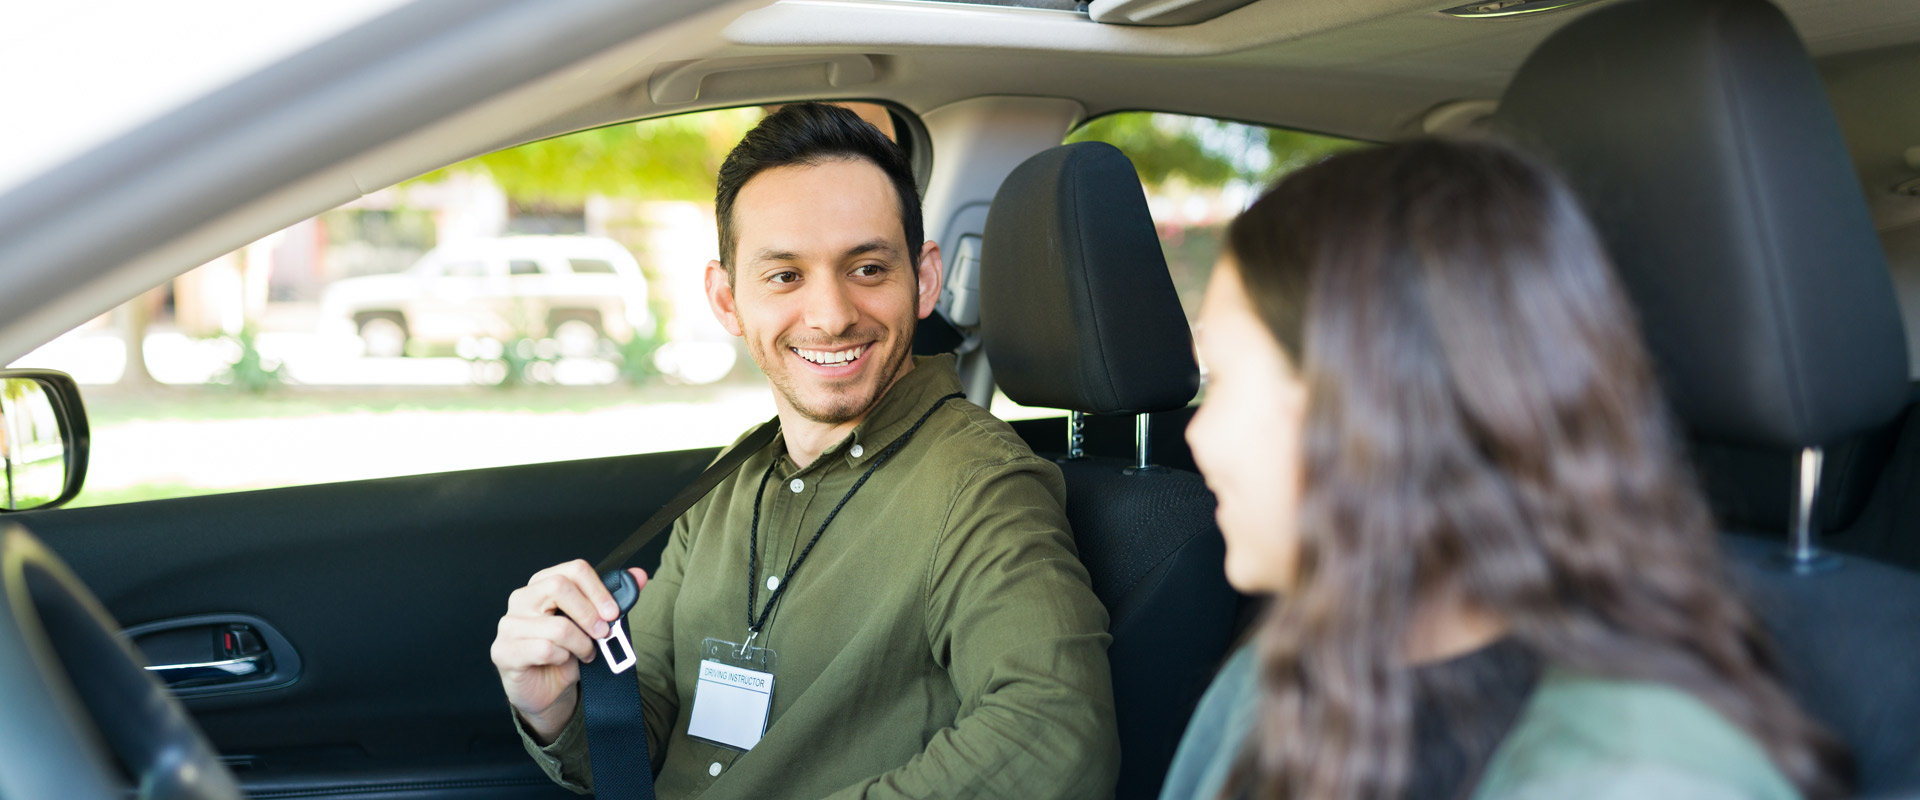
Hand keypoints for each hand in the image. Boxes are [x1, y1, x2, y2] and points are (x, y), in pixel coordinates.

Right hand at [490, 559, 647, 743]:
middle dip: (590, 613)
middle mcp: (522, 599)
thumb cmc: (567, 653)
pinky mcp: (504, 651)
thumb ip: (613, 600)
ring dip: (581, 644)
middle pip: (559, 587)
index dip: (598, 589)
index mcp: (543, 584)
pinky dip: (563, 657)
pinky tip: (563, 661)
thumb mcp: (593, 625)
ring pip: (557, 626)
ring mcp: (509, 625)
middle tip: (603, 633)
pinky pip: (544, 649)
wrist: (548, 690)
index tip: (613, 612)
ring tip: (585, 653)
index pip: (573, 570)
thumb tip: (639, 576)